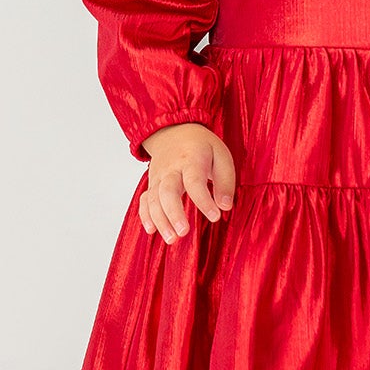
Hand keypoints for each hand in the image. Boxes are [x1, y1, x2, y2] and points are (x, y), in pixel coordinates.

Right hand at [138, 122, 235, 242]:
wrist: (174, 131)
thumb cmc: (202, 146)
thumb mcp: (221, 155)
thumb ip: (225, 181)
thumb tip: (225, 206)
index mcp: (191, 159)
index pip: (195, 181)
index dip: (204, 200)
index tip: (215, 216)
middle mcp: (171, 168)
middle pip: (167, 191)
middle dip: (173, 213)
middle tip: (183, 232)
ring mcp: (158, 177)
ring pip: (153, 199)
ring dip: (160, 220)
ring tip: (172, 239)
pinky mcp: (152, 184)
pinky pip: (144, 200)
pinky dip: (145, 215)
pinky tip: (151, 230)